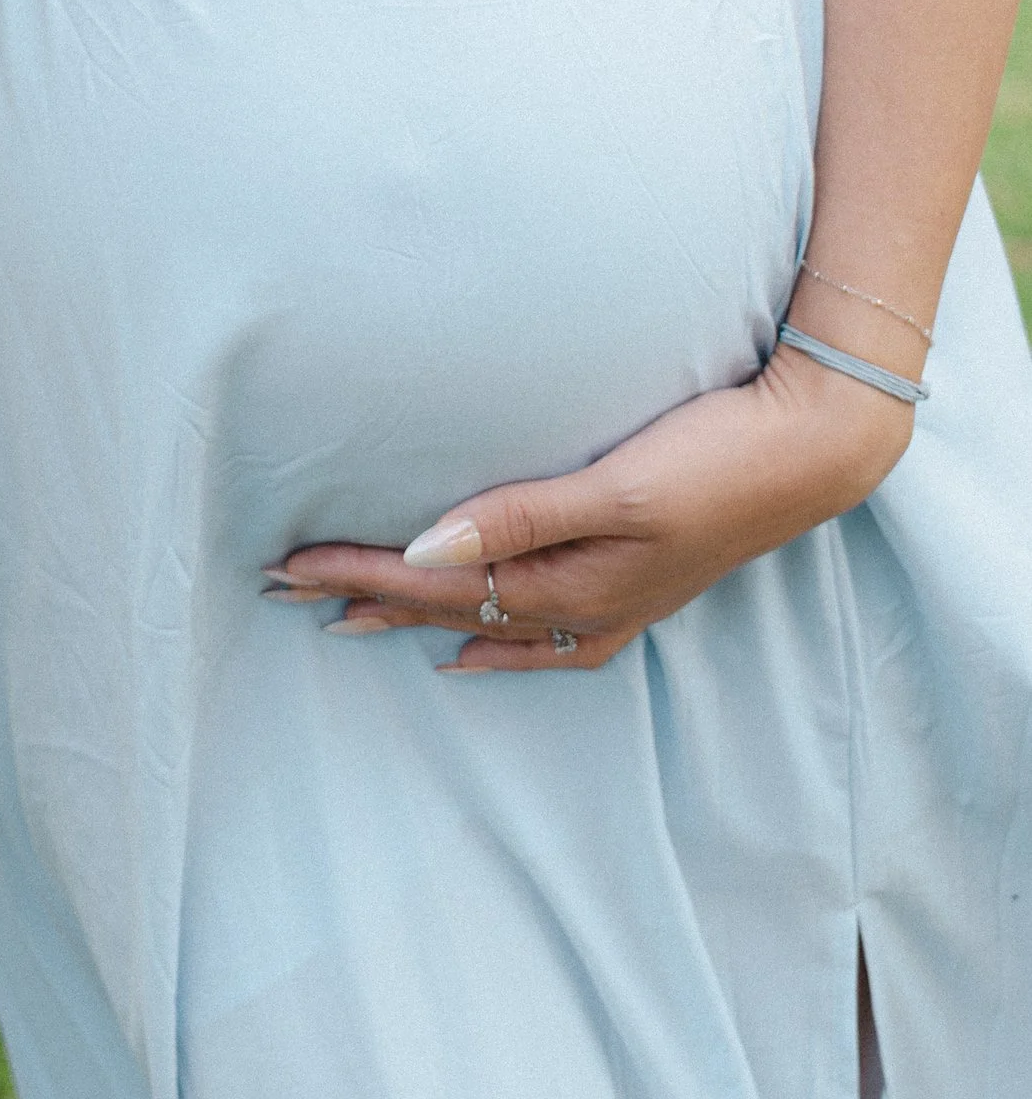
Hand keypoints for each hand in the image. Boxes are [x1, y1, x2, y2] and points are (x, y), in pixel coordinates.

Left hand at [267, 341, 913, 670]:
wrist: (813, 451)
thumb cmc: (714, 457)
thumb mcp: (614, 485)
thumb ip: (518, 517)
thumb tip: (424, 548)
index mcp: (566, 578)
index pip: (434, 580)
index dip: (357, 570)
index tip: (286, 564)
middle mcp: (581, 601)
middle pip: (449, 604)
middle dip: (366, 596)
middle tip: (286, 589)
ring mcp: (613, 597)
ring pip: (489, 620)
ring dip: (418, 617)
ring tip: (352, 620)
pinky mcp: (639, 580)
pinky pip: (549, 636)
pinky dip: (502, 644)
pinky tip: (472, 647)